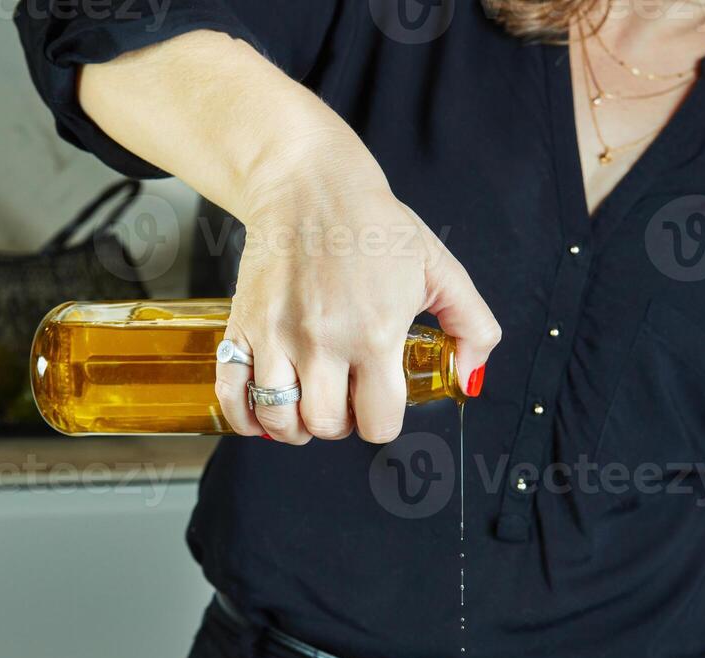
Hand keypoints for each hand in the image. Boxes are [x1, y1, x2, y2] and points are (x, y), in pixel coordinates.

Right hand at [217, 147, 500, 442]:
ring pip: (280, 420)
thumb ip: (472, 327)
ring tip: (306, 404)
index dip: (381, 421)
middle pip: (327, 426)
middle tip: (343, 399)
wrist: (308, 184)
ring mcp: (278, 336)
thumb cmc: (374, 225)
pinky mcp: (242, 326)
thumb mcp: (440, 270)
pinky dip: (246, 418)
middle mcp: (324, 341)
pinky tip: (264, 414)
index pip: (379, 422)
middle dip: (340, 424)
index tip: (378, 403)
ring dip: (295, 425)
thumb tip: (470, 377)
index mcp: (376, 333)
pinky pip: (233, 395)